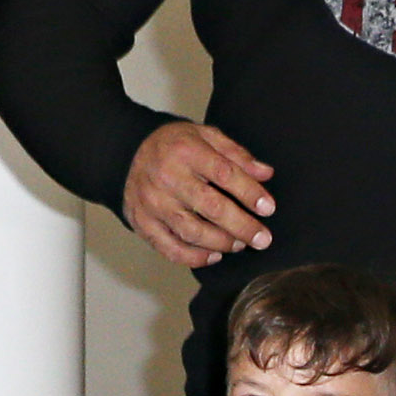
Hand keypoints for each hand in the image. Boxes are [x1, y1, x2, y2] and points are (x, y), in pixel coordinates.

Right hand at [123, 122, 275, 269]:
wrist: (126, 151)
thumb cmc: (174, 147)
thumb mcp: (205, 137)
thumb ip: (236, 154)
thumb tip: (266, 174)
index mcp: (185, 150)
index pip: (224, 173)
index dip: (249, 193)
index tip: (268, 208)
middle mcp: (166, 176)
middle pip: (211, 207)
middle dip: (242, 226)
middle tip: (262, 239)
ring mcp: (153, 202)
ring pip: (193, 232)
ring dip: (222, 243)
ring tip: (239, 244)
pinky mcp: (143, 222)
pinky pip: (171, 249)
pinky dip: (196, 258)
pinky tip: (215, 255)